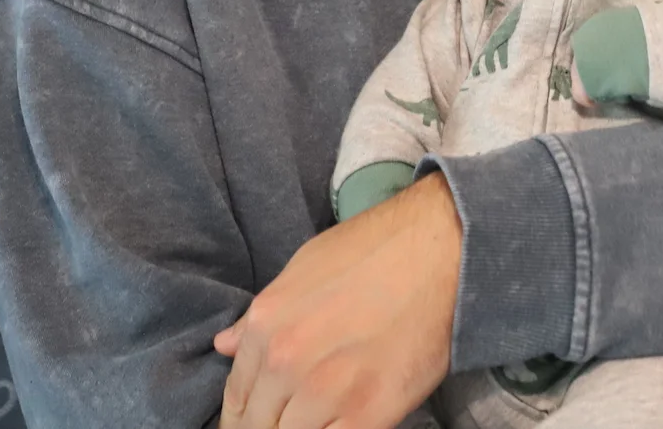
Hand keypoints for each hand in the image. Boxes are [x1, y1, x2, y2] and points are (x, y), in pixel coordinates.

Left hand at [214, 173, 460, 428]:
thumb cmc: (373, 251)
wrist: (439, 251)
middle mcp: (286, 362)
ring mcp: (326, 393)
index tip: (258, 419)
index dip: (243, 416)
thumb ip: (259, 317)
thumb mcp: (302, 269)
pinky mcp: (369, 414)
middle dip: (269, 427)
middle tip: (289, 421)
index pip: (236, 396)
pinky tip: (339, 423)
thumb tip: (223, 345)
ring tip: (319, 420)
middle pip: (259, 426)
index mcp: (265, 326)